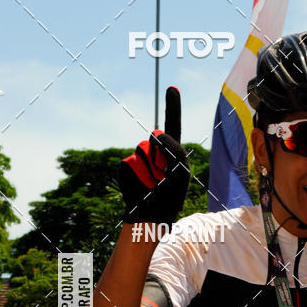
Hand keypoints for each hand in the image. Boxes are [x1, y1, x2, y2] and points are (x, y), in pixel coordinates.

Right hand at [118, 86, 189, 224]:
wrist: (151, 218)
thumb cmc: (170, 198)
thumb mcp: (181, 173)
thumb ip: (174, 149)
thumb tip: (155, 133)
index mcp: (172, 152)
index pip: (173, 124)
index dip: (172, 106)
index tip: (172, 88)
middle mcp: (154, 151)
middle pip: (155, 139)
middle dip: (162, 155)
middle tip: (165, 177)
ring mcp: (139, 158)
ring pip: (141, 151)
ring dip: (150, 170)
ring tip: (154, 185)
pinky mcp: (126, 167)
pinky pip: (128, 165)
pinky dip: (136, 178)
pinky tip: (141, 189)